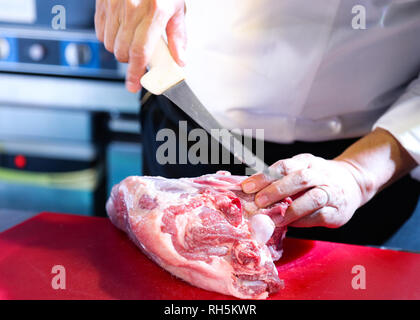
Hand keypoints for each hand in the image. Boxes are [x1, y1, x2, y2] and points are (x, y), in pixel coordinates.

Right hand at [95, 0, 186, 91]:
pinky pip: (100, 31)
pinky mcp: (103, 1)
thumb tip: (179, 60)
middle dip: (131, 61)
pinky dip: (108, 38)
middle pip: (123, 51)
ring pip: (110, 44)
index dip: (135, 73)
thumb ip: (178, 36)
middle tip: (140, 56)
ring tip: (131, 39)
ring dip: (120, 49)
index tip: (133, 86)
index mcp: (155, 11)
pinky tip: (120, 31)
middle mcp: (133, 8)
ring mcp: (115, 4)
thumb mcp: (178, 8)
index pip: (141, 52)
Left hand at [241, 154, 365, 227]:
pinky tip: (290, 223)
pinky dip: (303, 220)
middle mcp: (320, 174)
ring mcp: (331, 192)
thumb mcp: (299, 170)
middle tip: (258, 201)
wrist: (353, 183)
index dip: (264, 176)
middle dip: (277, 190)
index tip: (247, 187)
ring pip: (313, 198)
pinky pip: (320, 215)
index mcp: (306, 162)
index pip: (284, 166)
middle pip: (299, 179)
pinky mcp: (338, 211)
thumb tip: (249, 190)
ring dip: (291, 209)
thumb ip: (278, 179)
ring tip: (274, 218)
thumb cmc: (316, 179)